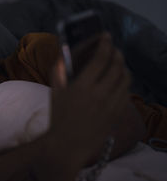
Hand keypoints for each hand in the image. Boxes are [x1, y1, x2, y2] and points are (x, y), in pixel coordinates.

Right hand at [51, 33, 130, 163]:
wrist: (67, 144)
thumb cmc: (57, 116)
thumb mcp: (54, 90)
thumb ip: (60, 69)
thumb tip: (67, 51)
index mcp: (82, 87)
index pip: (100, 58)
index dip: (105, 43)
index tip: (106, 36)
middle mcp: (99, 95)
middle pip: (116, 66)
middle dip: (116, 52)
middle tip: (112, 48)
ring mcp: (111, 106)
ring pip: (125, 78)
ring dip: (122, 66)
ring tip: (117, 62)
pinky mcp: (117, 114)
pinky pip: (126, 92)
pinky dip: (123, 81)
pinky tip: (117, 80)